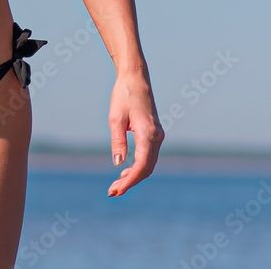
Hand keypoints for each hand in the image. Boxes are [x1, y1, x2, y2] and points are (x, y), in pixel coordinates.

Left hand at [107, 67, 163, 196]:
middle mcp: (157, 137)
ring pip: (149, 164)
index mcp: (148, 134)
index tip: (115, 191)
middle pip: (146, 169)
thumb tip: (118, 164)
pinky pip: (149, 156)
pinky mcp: (154, 133)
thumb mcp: (115, 119)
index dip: (129, 182)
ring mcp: (158, 135)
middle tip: (112, 192)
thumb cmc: (123, 96)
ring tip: (116, 185)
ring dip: (134, 176)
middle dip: (130, 182)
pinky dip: (138, 167)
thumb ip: (118, 141)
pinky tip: (125, 172)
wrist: (135, 79)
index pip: (141, 166)